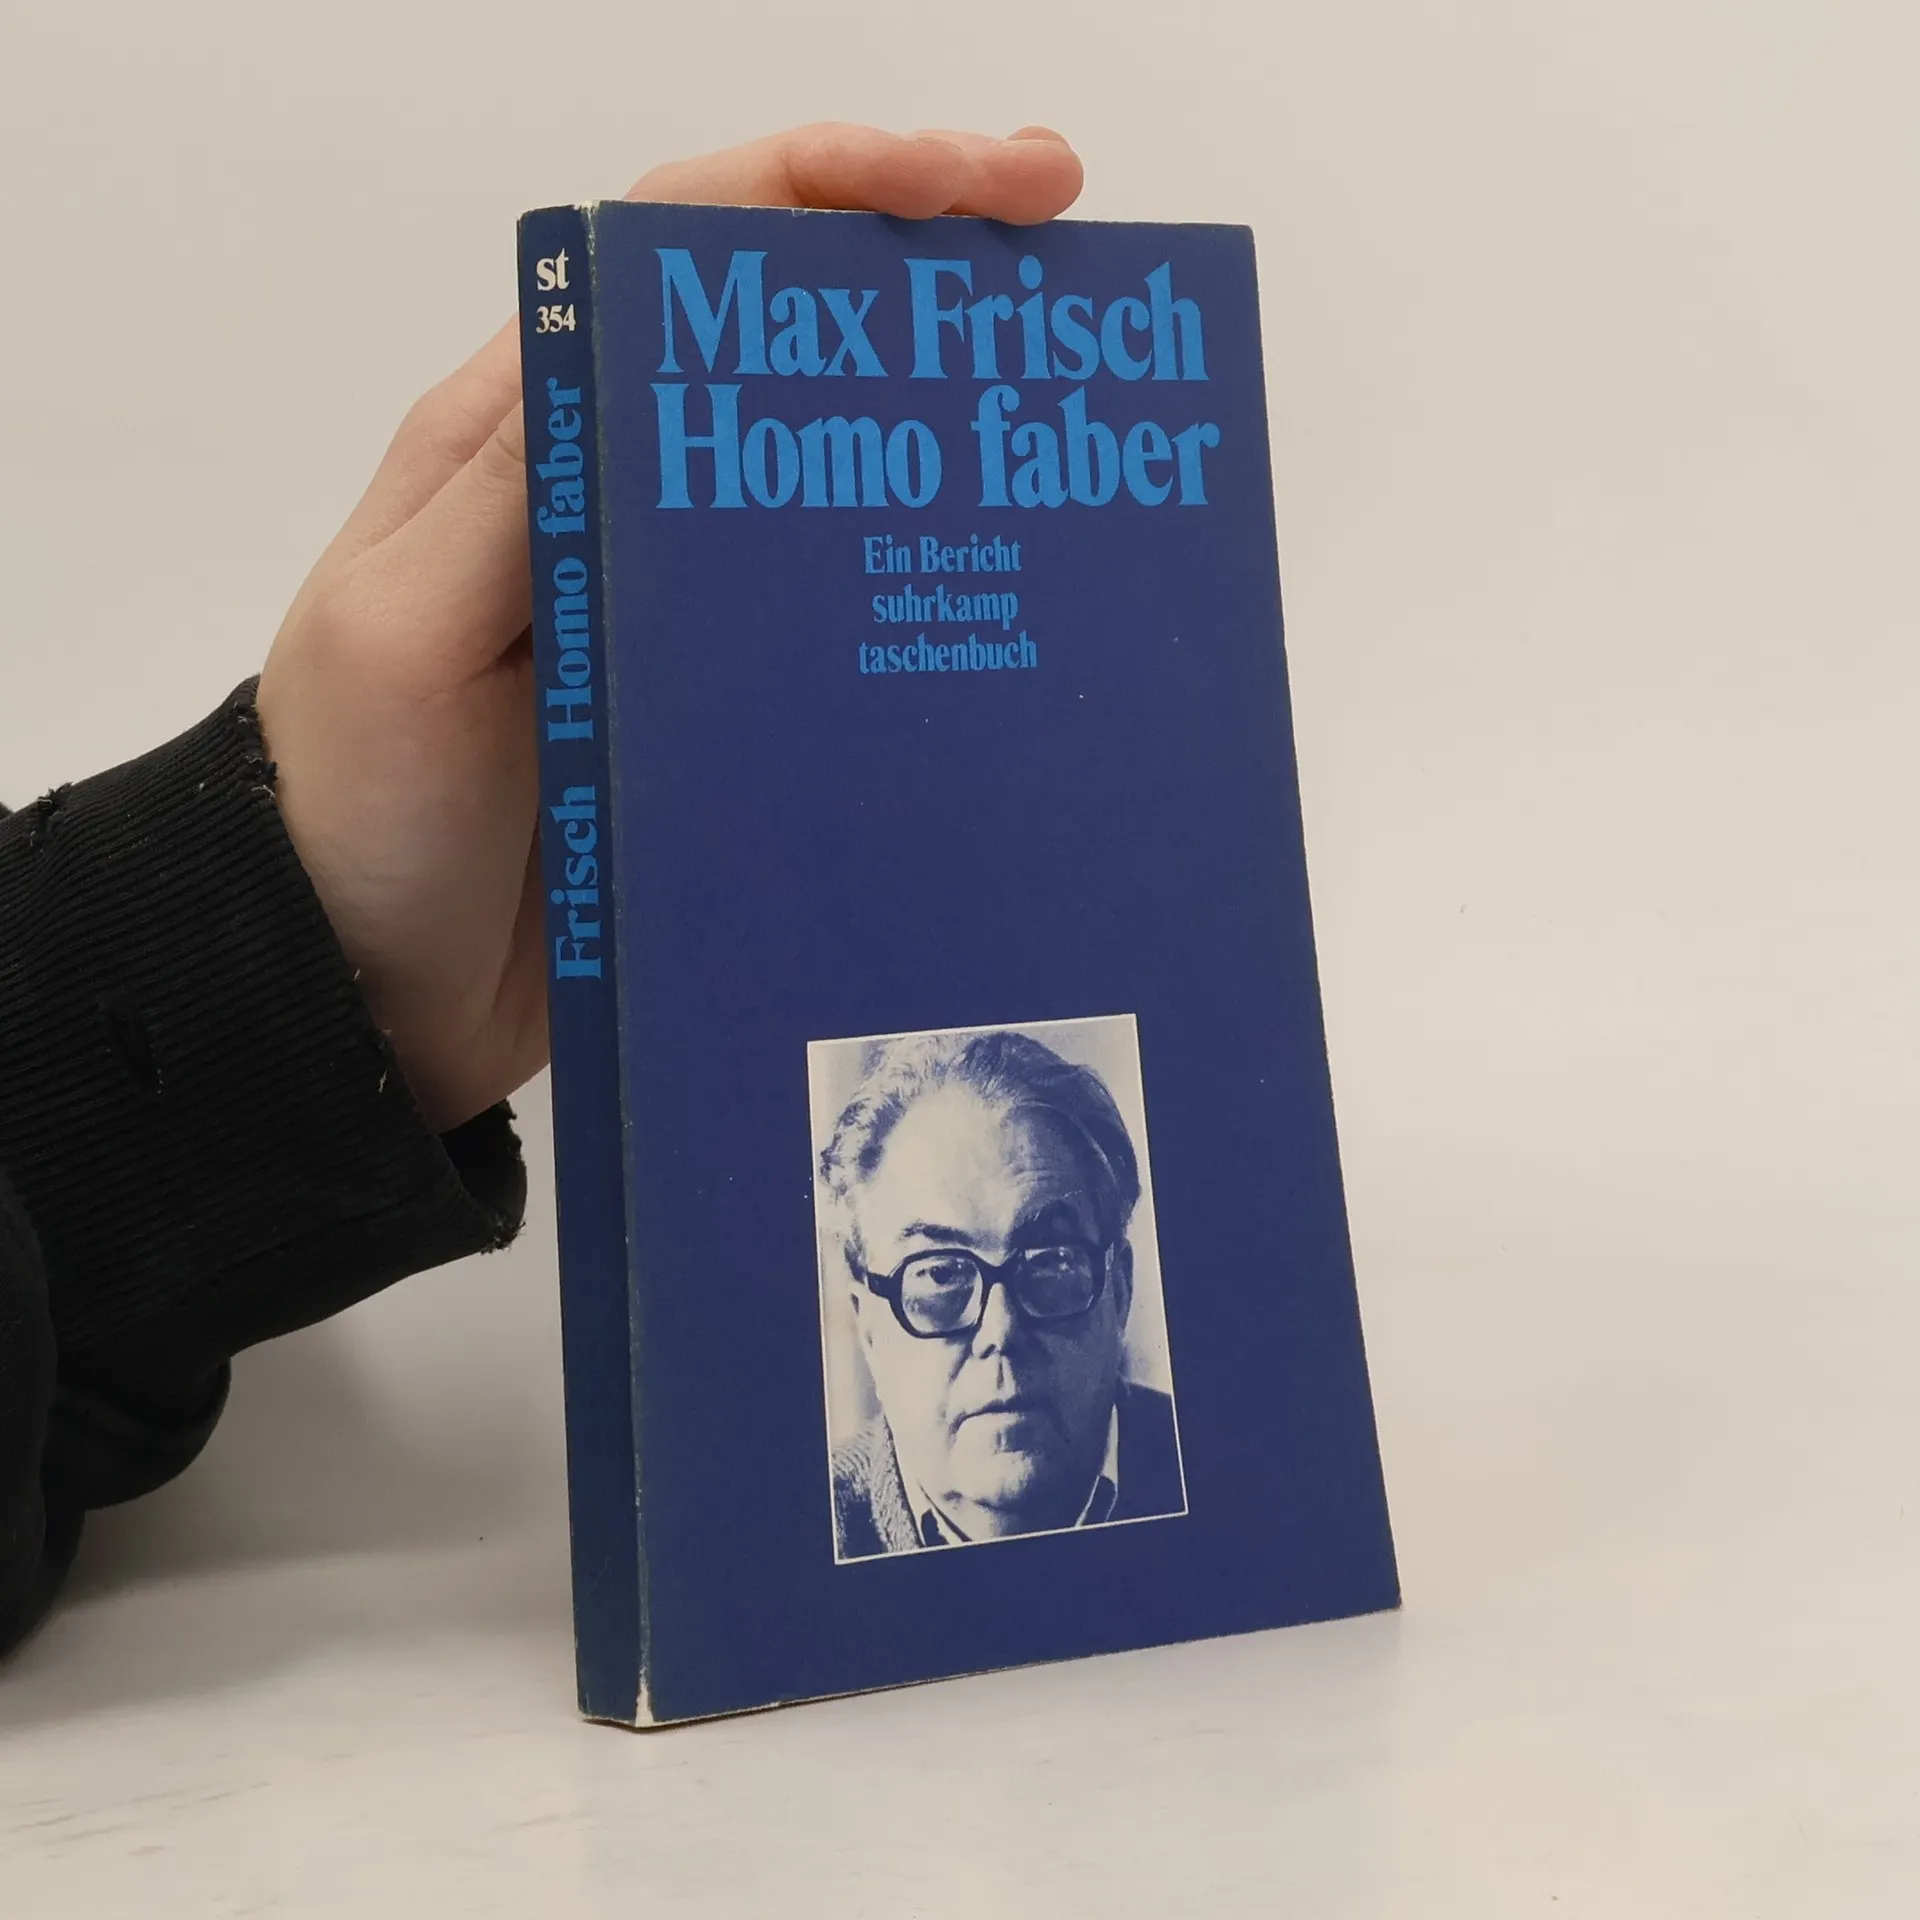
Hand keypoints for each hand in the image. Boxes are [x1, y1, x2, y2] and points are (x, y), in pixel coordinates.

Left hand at [256, 124, 1082, 1132]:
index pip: (680, 248)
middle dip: (916, 263)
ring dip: (936, 415)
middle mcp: (612, 492)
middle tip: (1061, 245)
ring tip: (1062, 400)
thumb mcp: (400, 637)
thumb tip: (652, 359)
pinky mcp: (715, 703)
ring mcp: (673, 602)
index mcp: (527, 435)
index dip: (820, 184)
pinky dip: (913, 566)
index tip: (961, 182)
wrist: (366, 990)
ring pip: (825, 465)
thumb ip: (512, 501)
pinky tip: (997, 580)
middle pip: (781, 336)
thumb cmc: (357, 809)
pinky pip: (829, 609)